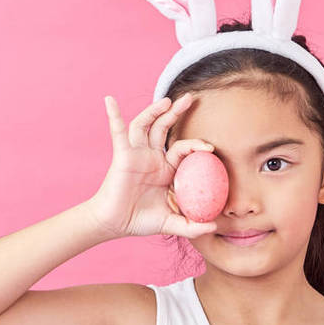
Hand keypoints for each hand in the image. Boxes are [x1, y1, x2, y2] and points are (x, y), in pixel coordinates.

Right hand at [88, 93, 218, 239]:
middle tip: (191, 98)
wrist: (115, 224)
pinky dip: (114, 115)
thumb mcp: (171, 223)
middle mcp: (151, 157)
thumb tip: (213, 226)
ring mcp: (136, 154)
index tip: (210, 147)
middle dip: (177, 113)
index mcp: (165, 169)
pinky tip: (110, 100)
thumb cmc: (140, 221)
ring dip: (154, 110)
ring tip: (166, 100)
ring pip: (145, 125)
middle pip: (164, 128)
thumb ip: (192, 225)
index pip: (182, 149)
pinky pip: (118, 131)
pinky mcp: (122, 155)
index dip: (196, 145)